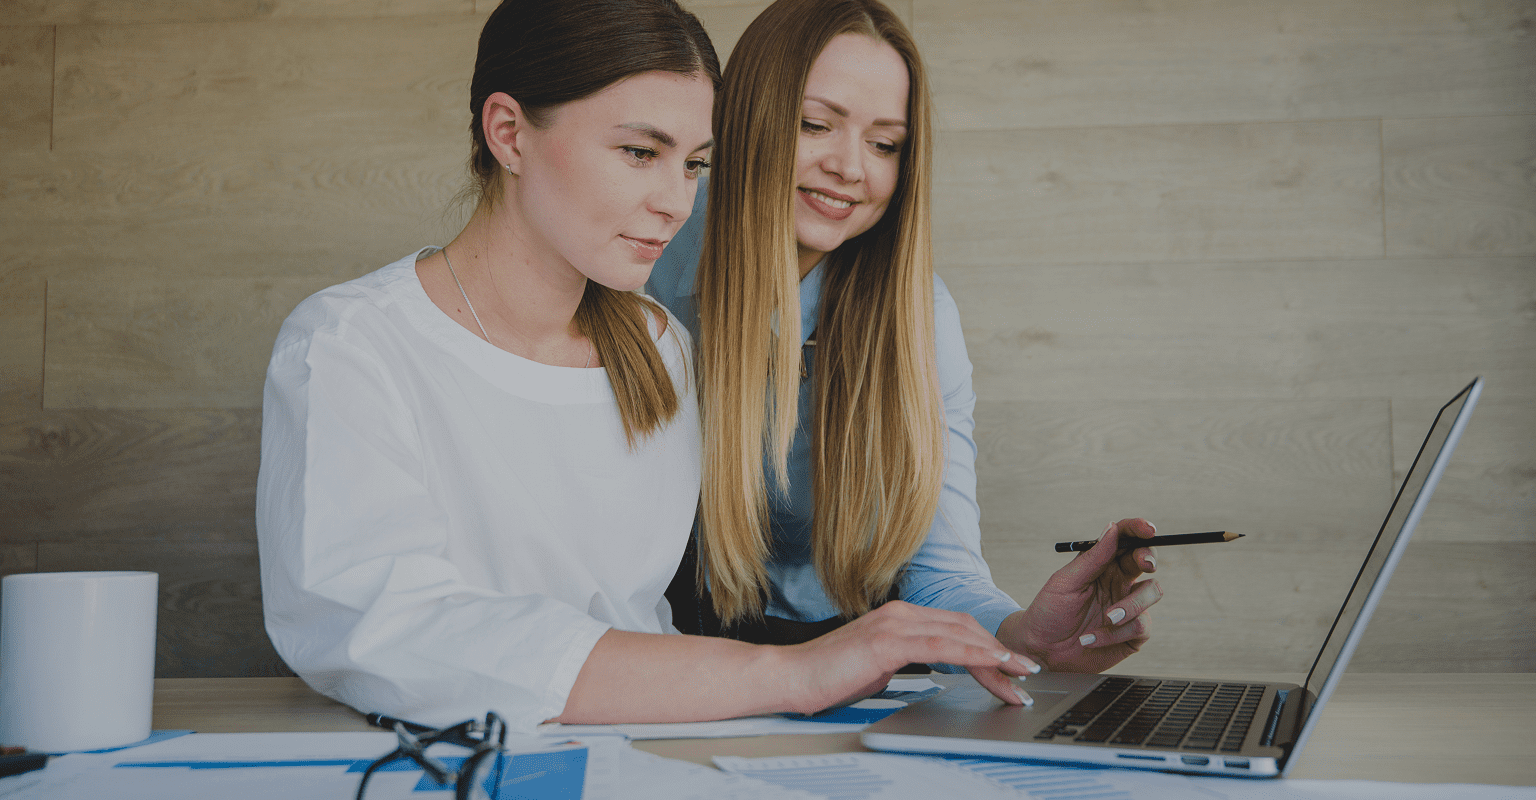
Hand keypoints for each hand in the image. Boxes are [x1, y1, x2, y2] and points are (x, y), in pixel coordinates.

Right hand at [779, 601, 1040, 713]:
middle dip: (1001, 650)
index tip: (1011, 664)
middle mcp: (900, 614)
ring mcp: (894, 624)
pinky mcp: (888, 642)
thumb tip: (928, 671)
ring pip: (960, 634)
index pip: (955, 626)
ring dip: (996, 655)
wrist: (790, 677)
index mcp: (899, 618)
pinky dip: (972, 654)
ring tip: (1020, 673)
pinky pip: (942, 646)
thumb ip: (903, 662)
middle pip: (965, 627)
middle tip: (1027, 671)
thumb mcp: (876, 667)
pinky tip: (992, 665)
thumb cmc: (827, 676)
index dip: (987, 644)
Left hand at [999, 518, 1162, 673]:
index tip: (1148, 529)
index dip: (1139, 529)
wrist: (1041, 650)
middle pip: (1146, 560)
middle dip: (1149, 558)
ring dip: (1131, 606)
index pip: (1125, 540)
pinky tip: (1091, 639)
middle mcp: (1119, 582)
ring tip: (1106, 618)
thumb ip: (1093, 558)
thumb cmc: (1048, 612)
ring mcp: (1129, 607)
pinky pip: (1141, 626)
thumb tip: (1113, 528)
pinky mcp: (1132, 634)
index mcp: (1102, 564)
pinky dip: (1115, 634)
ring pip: (1153, 592)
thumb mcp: (1066, 582)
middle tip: (1145, 564)